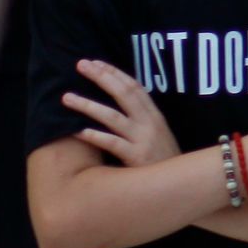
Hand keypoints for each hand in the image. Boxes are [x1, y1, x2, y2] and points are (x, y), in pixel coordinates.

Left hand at [59, 58, 180, 166]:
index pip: (133, 86)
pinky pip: (112, 143)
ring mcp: (143, 139)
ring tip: (67, 97)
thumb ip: (142, 120)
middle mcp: (149, 123)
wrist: (180, 185)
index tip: (96, 62)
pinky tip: (78, 131)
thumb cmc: (163, 162)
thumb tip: (117, 106)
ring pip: (112, 117)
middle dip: (101, 77)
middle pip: (123, 93)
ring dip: (88, 105)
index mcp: (154, 115)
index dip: (114, 72)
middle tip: (81, 65)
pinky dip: (95, 136)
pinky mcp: (137, 158)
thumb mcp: (158, 135)